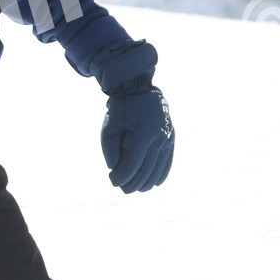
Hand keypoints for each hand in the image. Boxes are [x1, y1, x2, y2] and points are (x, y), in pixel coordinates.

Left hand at [91, 39, 172, 193]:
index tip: (112, 181)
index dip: (121, 178)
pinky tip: (154, 184)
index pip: (131, 166)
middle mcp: (157, 139)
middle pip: (145, 171)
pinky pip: (168, 161)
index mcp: (141, 135)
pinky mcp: (170, 138)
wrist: (139, 90)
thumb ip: (111, 151)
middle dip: (132, 183)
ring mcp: (166, 139)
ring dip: (146, 182)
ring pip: (157, 169)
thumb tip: (117, 171)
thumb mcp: (109, 128)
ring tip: (135, 188)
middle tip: (123, 188)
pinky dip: (161, 174)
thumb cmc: (121, 110)